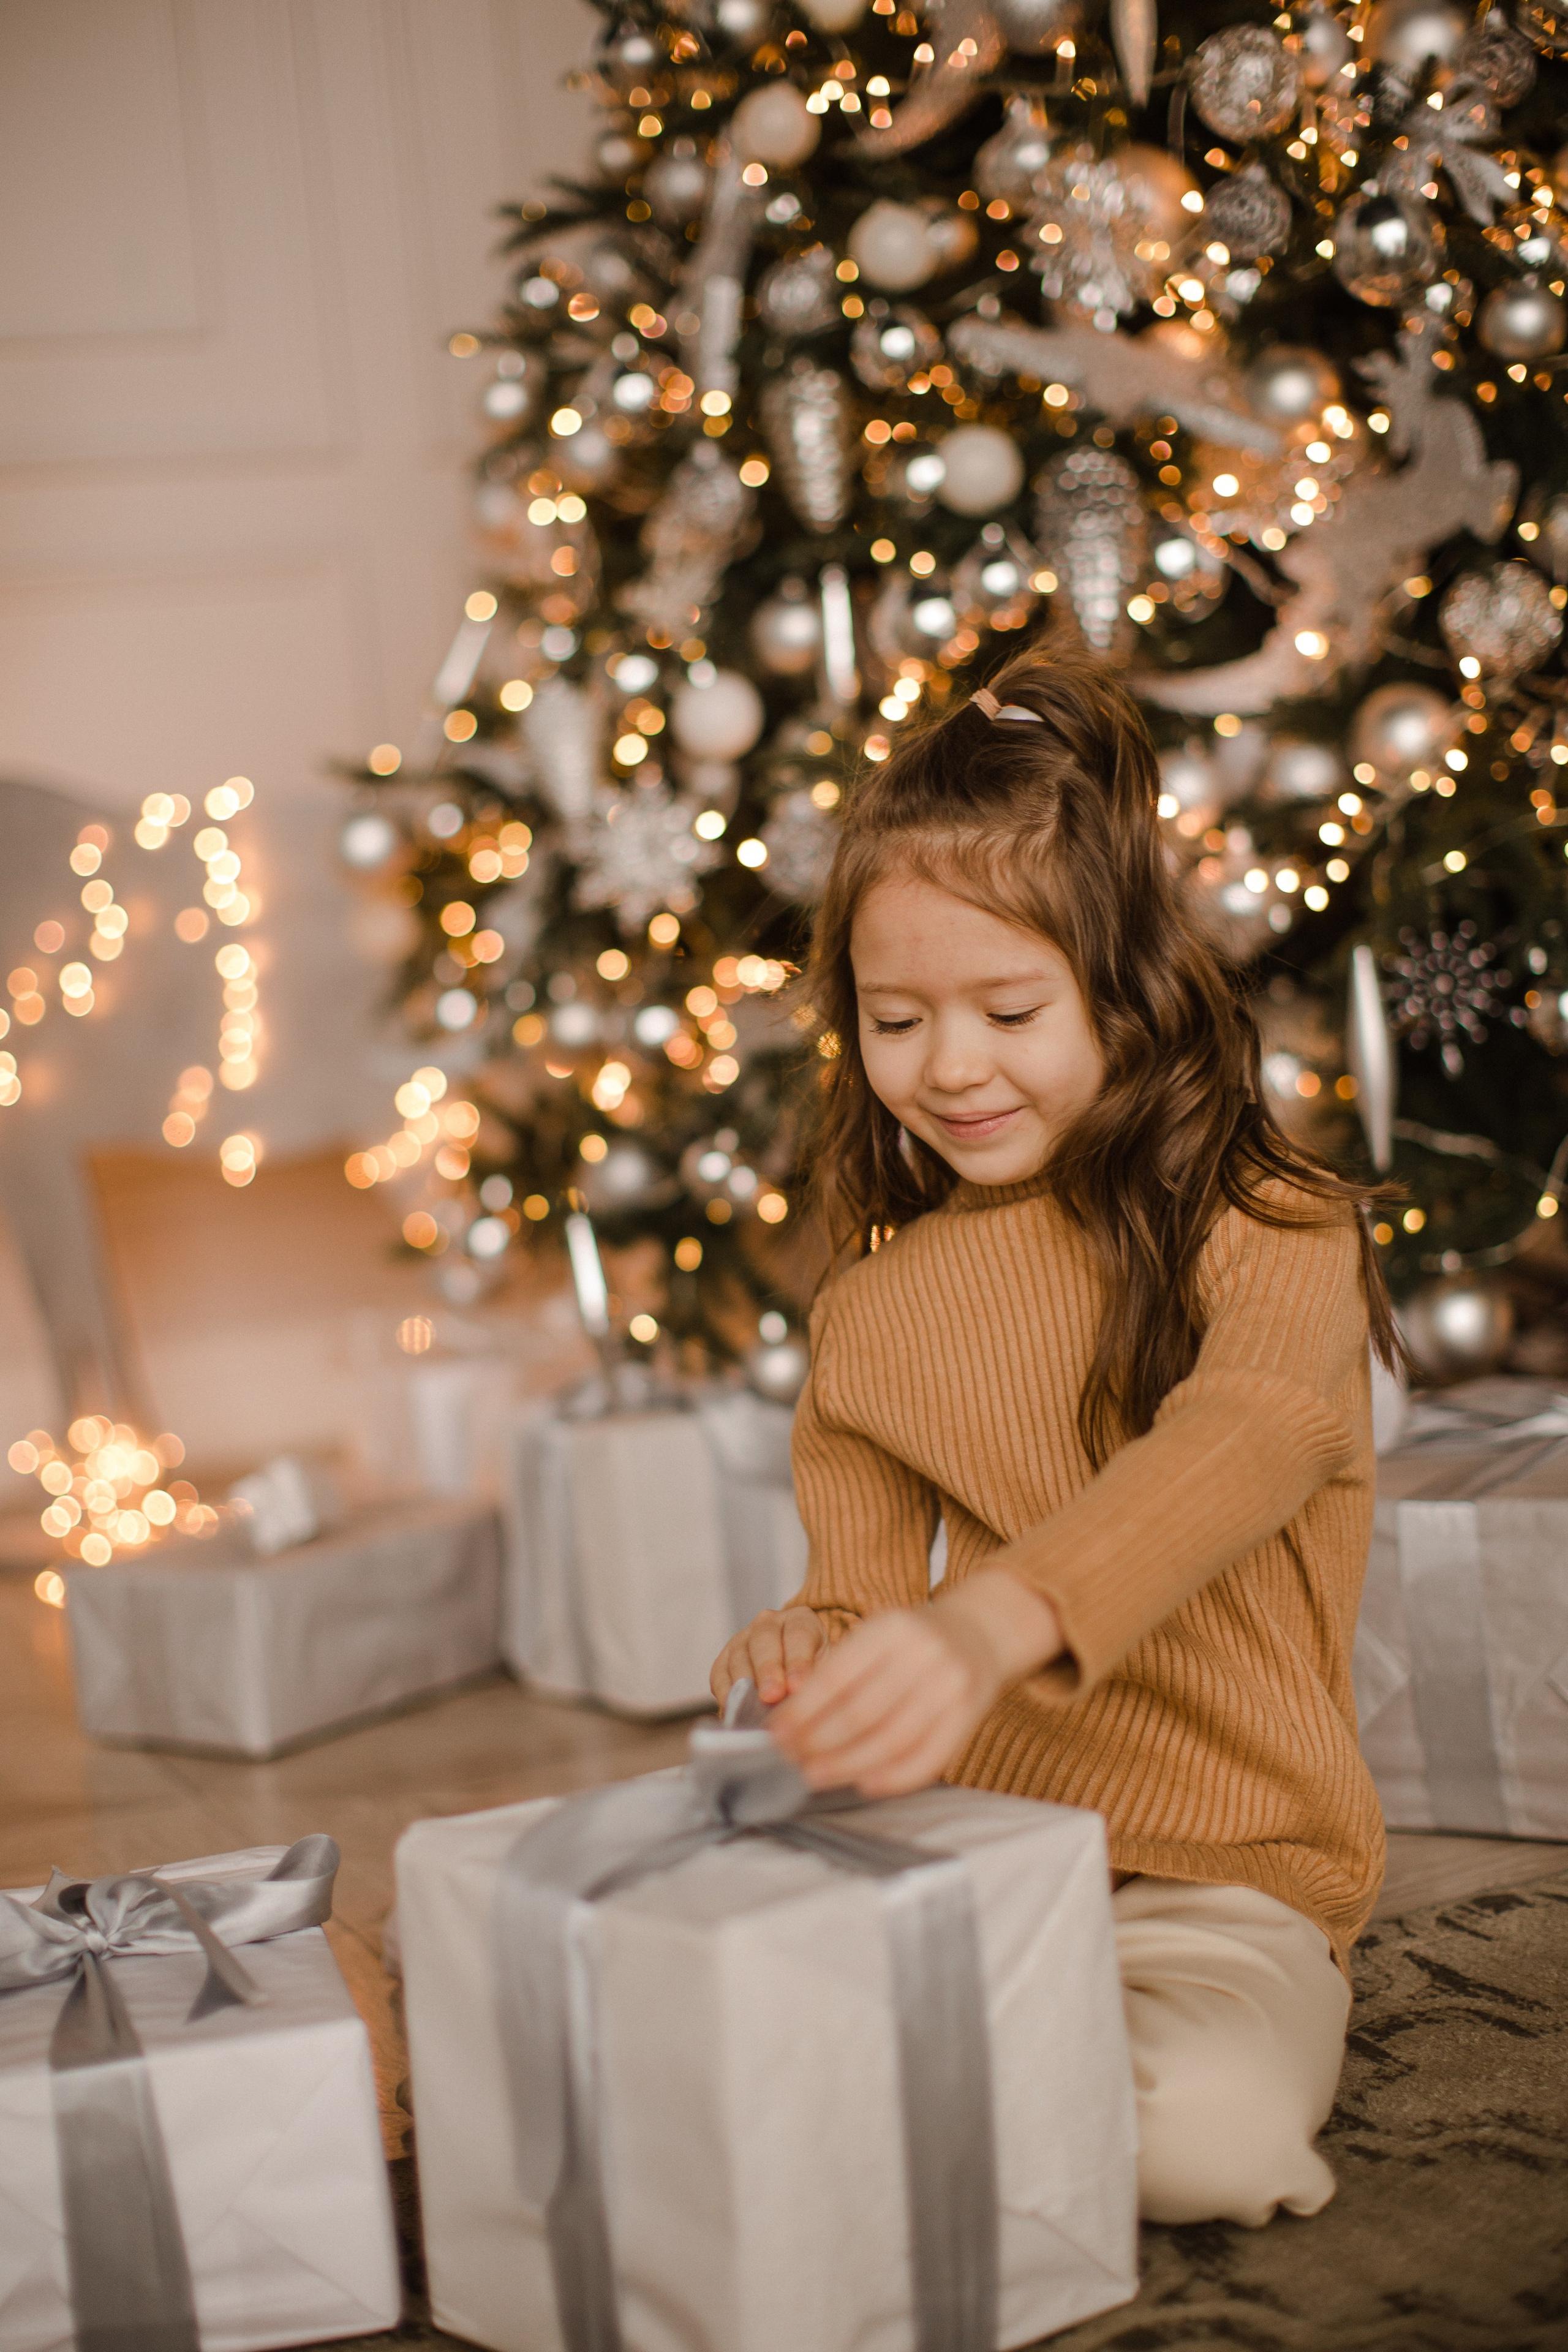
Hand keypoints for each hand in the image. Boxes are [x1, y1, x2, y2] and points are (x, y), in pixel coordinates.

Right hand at [711, 1605, 827, 1708]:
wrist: (795, 1667)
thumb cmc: (815, 1669)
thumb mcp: (827, 1668)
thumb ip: (819, 1679)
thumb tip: (807, 1701)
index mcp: (800, 1620)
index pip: (799, 1635)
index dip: (798, 1662)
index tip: (798, 1687)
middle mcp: (768, 1623)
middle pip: (765, 1641)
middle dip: (768, 1670)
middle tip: (772, 1696)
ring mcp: (742, 1638)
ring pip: (739, 1656)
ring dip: (745, 1684)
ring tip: (752, 1708)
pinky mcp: (724, 1658)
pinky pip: (720, 1674)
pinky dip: (725, 1692)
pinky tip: (734, 1709)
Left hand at [769, 1569, 1063, 1798]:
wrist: (979, 1633)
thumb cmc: (915, 1641)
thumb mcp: (878, 1636)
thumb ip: (840, 1669)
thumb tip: (791, 1720)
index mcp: (891, 1627)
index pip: (836, 1677)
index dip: (802, 1711)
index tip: (777, 1733)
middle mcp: (924, 1653)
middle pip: (860, 1712)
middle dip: (817, 1741)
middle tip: (789, 1759)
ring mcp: (950, 1686)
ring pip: (890, 1739)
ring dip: (846, 1764)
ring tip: (815, 1775)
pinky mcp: (969, 1716)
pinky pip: (926, 1758)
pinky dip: (892, 1777)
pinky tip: (864, 1783)